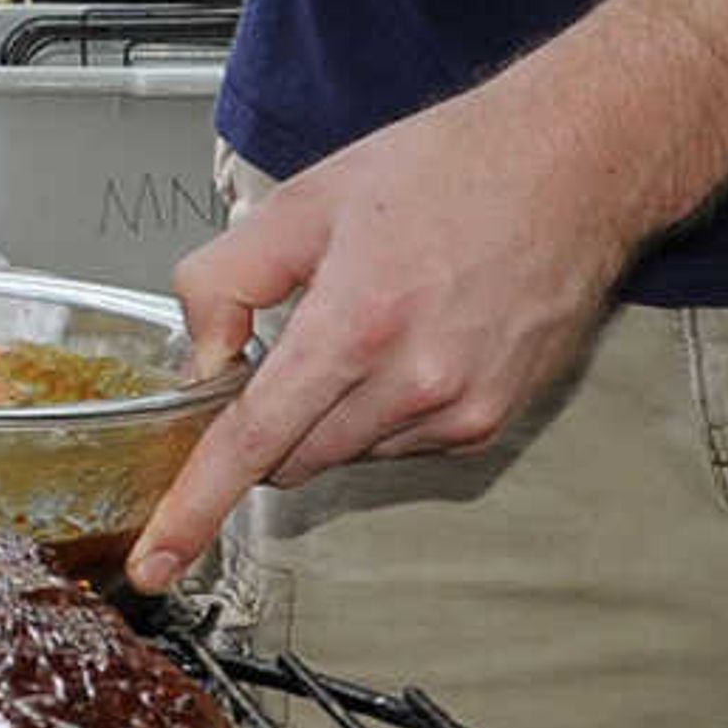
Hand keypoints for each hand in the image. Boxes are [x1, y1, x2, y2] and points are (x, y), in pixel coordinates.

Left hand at [122, 76, 642, 590]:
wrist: (569, 169)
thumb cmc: (446, 169)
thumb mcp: (306, 199)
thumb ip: (228, 278)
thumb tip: (201, 357)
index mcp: (356, 323)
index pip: (252, 441)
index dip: (195, 505)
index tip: (157, 559)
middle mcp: (413, 384)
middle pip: (292, 458)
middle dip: (265, 421)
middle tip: (284, 340)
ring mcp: (459, 413)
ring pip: (345, 453)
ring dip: (327, 411)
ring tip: (369, 314)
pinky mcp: (490, 424)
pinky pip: (398, 444)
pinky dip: (378, 409)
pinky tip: (408, 336)